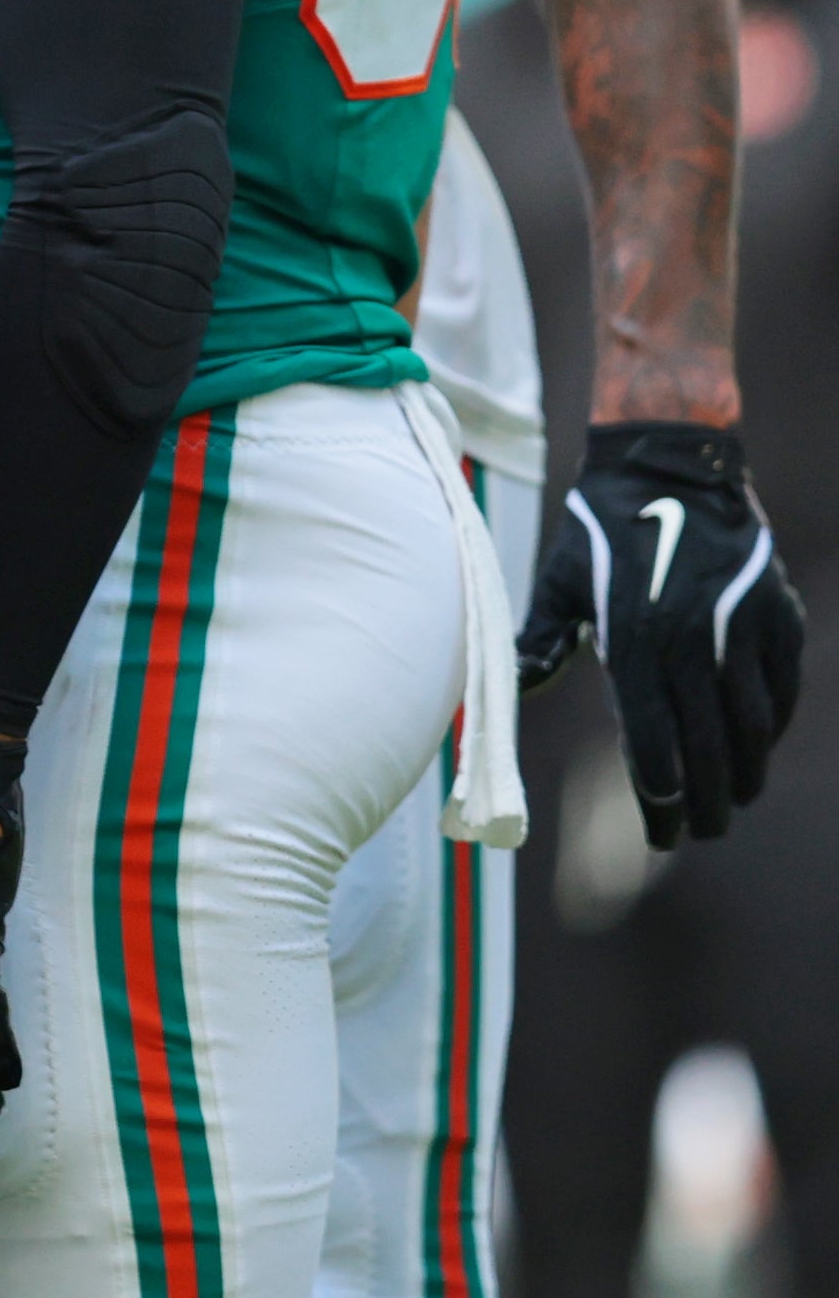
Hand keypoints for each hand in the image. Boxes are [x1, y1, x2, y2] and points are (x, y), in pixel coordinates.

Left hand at [523, 421, 803, 848]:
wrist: (670, 464)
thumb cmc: (599, 527)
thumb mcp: (558, 580)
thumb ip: (541, 642)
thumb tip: (516, 690)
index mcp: (633, 637)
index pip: (652, 741)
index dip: (658, 797)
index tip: (660, 831)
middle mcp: (692, 639)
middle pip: (707, 748)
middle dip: (705, 802)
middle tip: (700, 833)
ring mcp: (743, 628)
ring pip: (752, 727)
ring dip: (744, 773)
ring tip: (731, 802)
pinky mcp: (778, 617)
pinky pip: (781, 690)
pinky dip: (771, 727)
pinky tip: (757, 748)